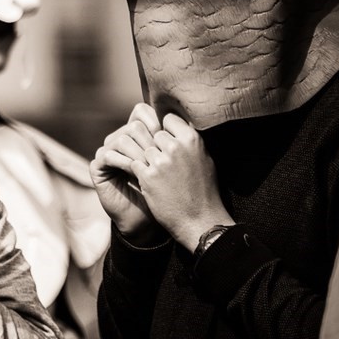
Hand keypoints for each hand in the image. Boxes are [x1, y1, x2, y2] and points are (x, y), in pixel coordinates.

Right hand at [90, 103, 164, 244]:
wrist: (147, 220)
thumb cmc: (163, 191)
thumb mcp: (171, 163)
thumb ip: (173, 140)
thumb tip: (186, 118)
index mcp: (137, 135)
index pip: (141, 112)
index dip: (156, 122)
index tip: (168, 139)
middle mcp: (120, 139)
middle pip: (134, 125)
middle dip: (150, 143)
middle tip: (159, 161)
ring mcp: (107, 152)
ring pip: (123, 139)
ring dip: (139, 155)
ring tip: (149, 170)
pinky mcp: (97, 167)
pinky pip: (108, 155)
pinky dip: (125, 163)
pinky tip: (136, 174)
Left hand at [131, 114, 233, 251]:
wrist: (199, 220)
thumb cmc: (204, 191)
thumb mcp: (204, 159)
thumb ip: (189, 142)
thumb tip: (178, 126)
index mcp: (192, 139)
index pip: (168, 119)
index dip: (164, 128)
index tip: (164, 138)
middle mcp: (175, 147)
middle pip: (153, 134)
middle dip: (155, 145)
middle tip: (160, 160)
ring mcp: (160, 161)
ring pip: (142, 149)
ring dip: (146, 159)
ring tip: (155, 172)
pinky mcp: (147, 176)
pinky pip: (134, 164)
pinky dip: (137, 170)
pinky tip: (145, 179)